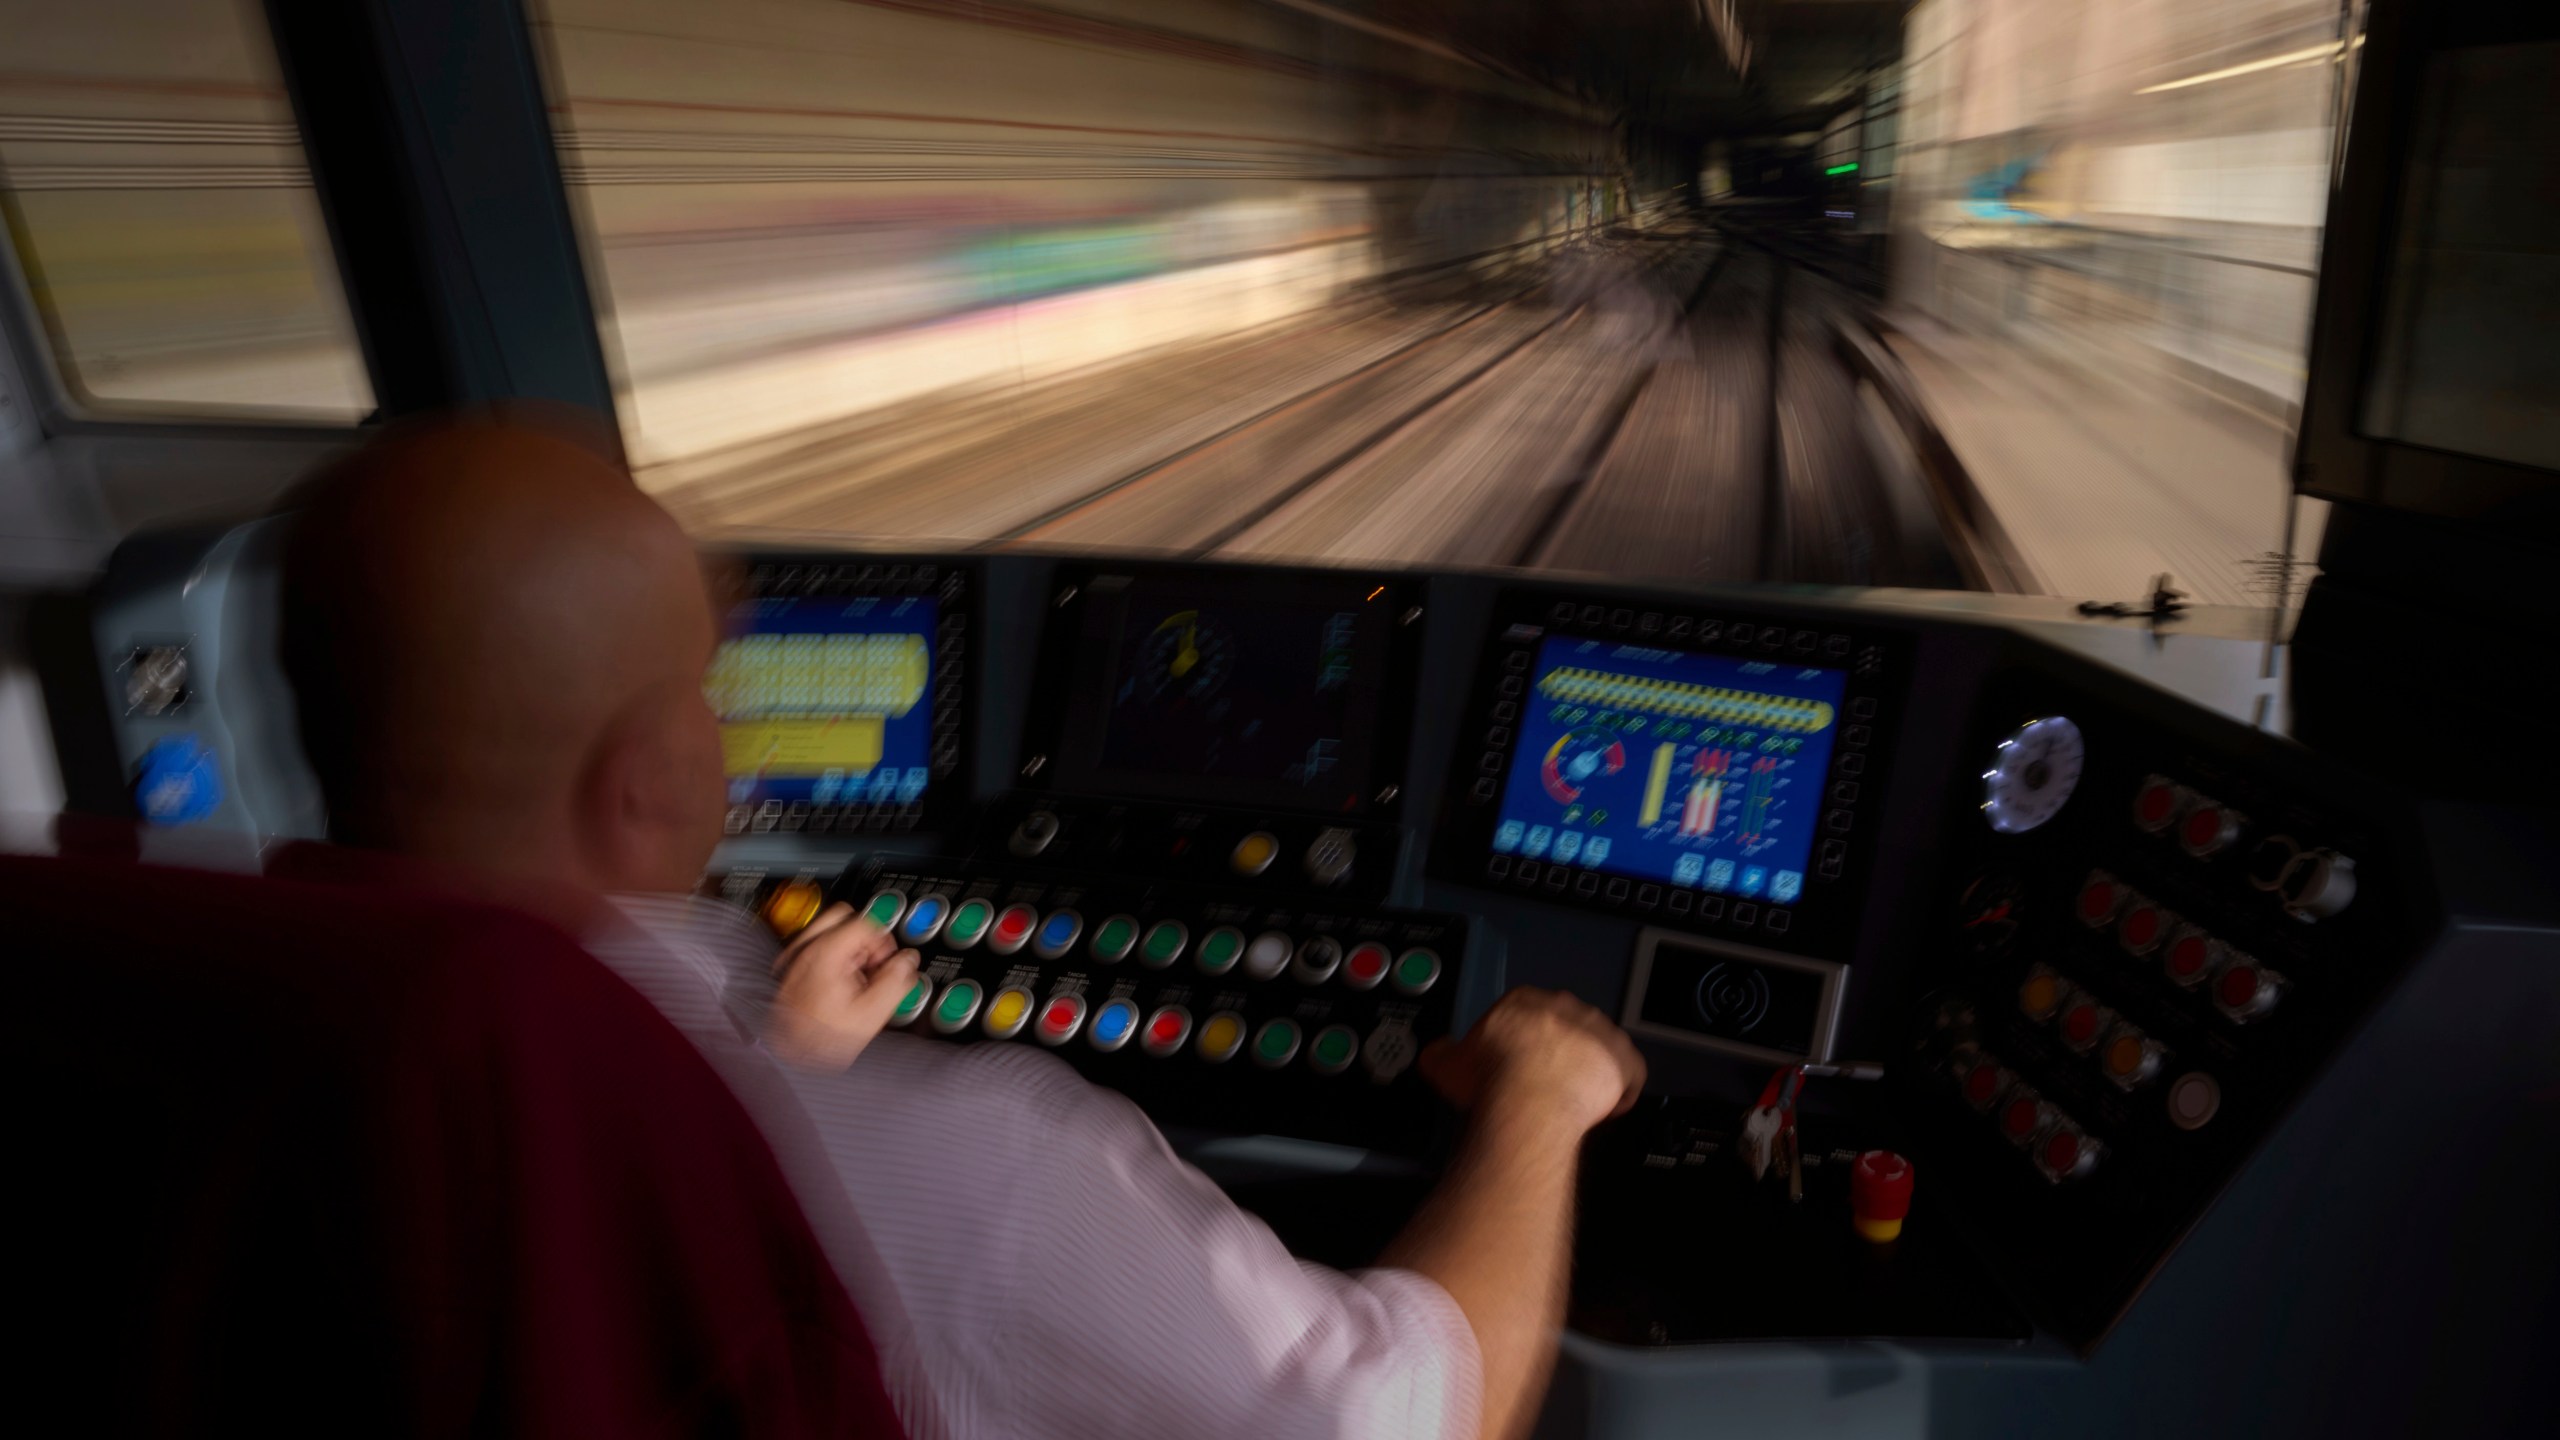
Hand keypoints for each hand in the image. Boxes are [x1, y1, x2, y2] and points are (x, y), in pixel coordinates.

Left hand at [764, 903, 919, 1071]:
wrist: (789, 1059)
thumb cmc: (821, 1040)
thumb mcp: (872, 1012)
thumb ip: (896, 980)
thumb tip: (907, 961)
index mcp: (825, 952)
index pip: (865, 922)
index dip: (883, 942)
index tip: (886, 963)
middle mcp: (804, 949)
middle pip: (844, 917)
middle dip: (865, 939)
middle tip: (872, 965)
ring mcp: (793, 959)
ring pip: (828, 931)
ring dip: (849, 948)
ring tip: (857, 978)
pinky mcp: (788, 972)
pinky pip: (814, 949)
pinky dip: (831, 959)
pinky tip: (838, 986)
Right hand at [1417, 987, 1645, 1135]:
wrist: (1530, 1098)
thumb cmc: (1494, 1078)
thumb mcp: (1448, 1063)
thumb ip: (1443, 1052)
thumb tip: (1438, 1053)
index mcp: (1525, 1001)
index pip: (1527, 1014)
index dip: (1522, 1042)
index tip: (1516, 1063)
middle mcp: (1567, 1009)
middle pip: (1564, 1029)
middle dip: (1557, 1054)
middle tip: (1541, 1083)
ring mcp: (1600, 1034)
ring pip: (1599, 1049)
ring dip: (1590, 1071)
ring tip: (1573, 1099)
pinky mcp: (1624, 1061)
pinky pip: (1630, 1074)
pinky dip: (1622, 1092)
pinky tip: (1607, 1109)